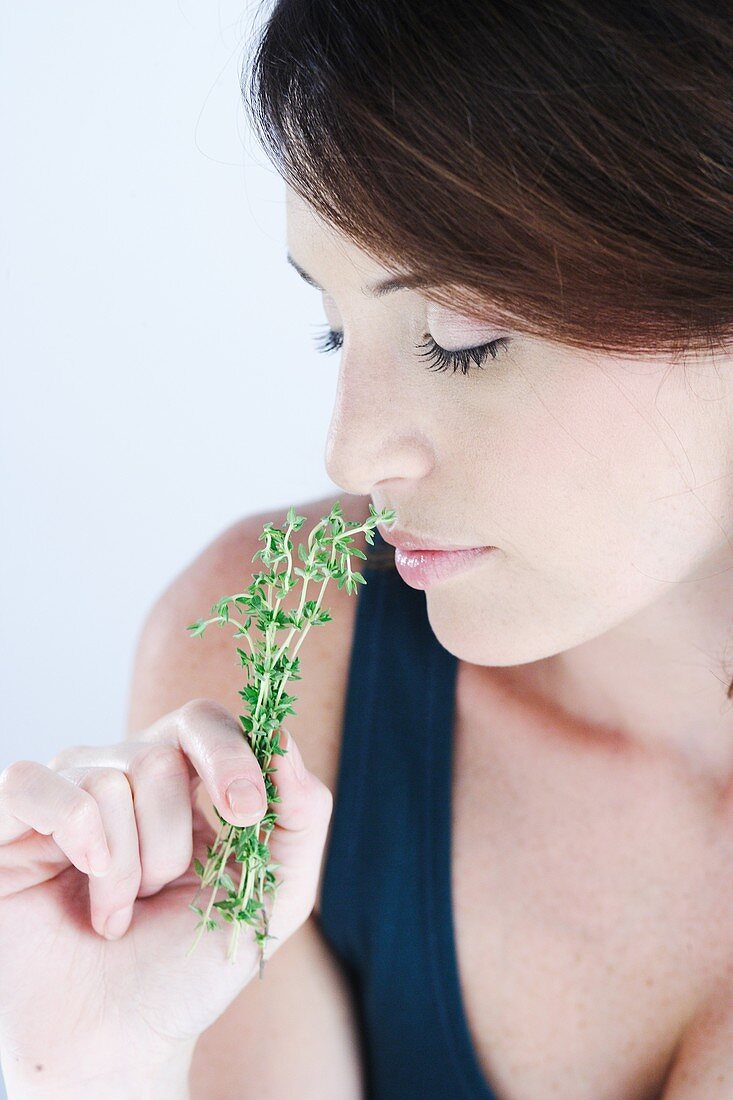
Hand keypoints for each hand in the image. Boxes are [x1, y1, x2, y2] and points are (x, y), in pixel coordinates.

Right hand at [0, 699, 331, 1085]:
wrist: (120, 1043)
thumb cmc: (189, 967)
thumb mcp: (271, 897)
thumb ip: (301, 819)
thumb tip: (286, 741)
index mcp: (184, 781)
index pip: (203, 722)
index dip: (228, 755)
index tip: (246, 813)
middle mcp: (121, 774)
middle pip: (159, 757)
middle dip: (172, 843)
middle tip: (159, 895)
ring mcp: (65, 794)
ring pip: (108, 782)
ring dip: (126, 867)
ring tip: (117, 913)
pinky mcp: (12, 822)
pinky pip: (34, 784)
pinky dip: (72, 830)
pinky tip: (86, 874)